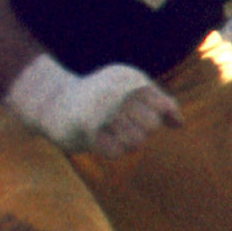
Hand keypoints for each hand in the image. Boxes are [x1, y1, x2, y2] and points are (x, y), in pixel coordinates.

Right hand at [7, 56, 180, 158]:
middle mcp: (114, 91)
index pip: (162, 107)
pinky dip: (111, 149)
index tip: (139, 111)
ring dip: (125, 142)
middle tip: (121, 123)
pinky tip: (100, 139)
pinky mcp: (85, 129)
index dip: (157, 115)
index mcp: (127, 78)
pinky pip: (116, 152)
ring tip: (110, 132)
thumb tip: (179, 124)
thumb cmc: (99, 98)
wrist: (52, 101)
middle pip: (151, 126)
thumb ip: (160, 102)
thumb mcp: (130, 90)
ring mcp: (100, 110)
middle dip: (141, 130)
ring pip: (136, 141)